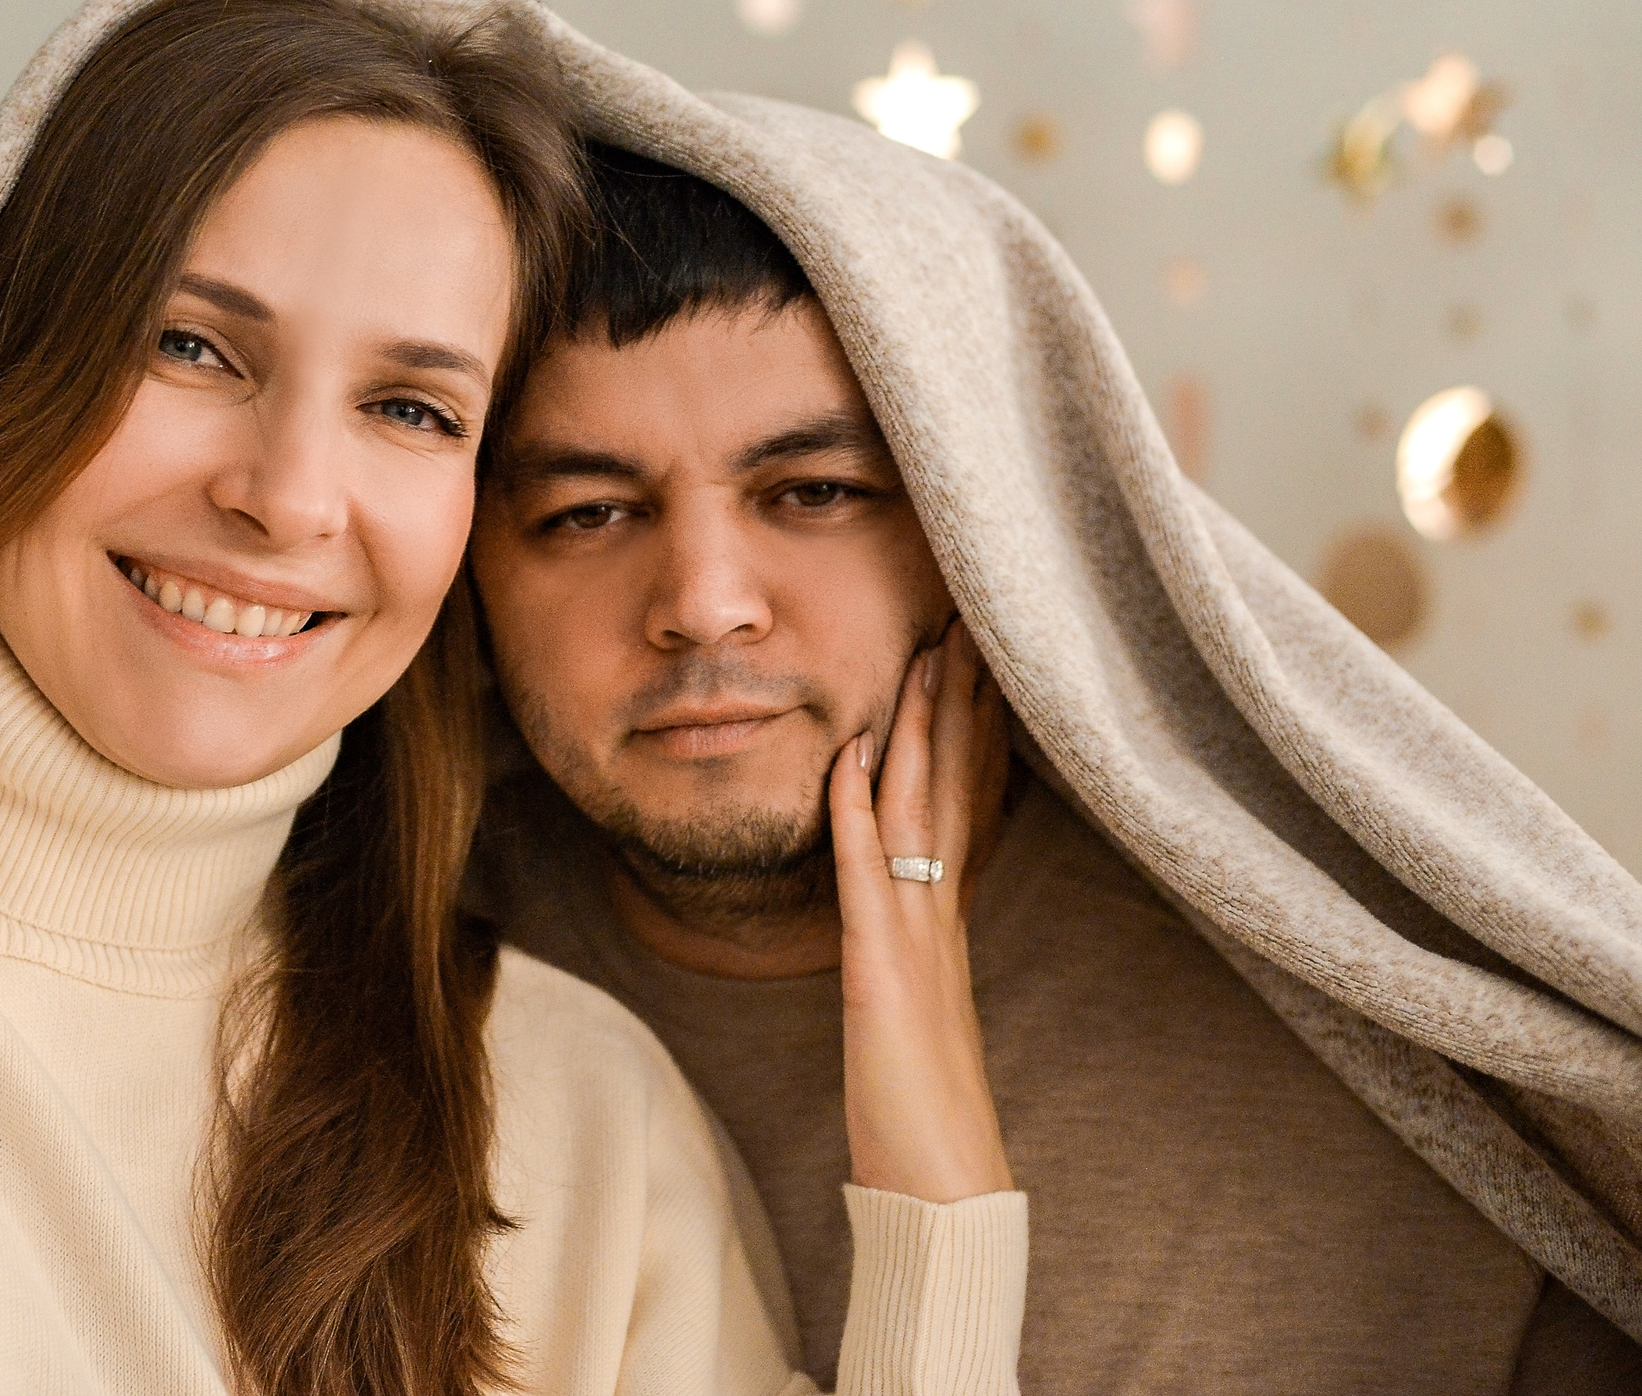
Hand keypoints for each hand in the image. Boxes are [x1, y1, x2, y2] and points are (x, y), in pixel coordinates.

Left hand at [831, 618, 1012, 1202]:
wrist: (947, 1198)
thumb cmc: (924, 1120)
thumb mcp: (914, 1015)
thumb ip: (907, 960)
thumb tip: (894, 919)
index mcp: (947, 924)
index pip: (962, 803)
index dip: (967, 728)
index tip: (970, 658)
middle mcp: (941, 918)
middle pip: (954, 787)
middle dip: (958, 701)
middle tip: (964, 619)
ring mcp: (917, 942)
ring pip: (920, 812)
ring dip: (918, 729)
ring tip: (924, 652)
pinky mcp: (882, 976)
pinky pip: (867, 877)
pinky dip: (853, 812)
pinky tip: (846, 757)